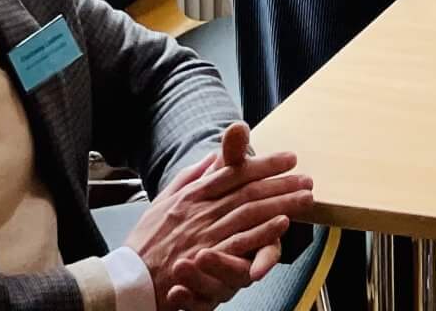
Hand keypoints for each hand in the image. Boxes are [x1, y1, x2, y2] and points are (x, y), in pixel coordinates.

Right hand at [125, 122, 311, 310]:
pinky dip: (261, 232)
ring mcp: (203, 233)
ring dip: (280, 203)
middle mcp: (199, 210)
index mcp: (192, 194)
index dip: (264, 164)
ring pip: (249, 212)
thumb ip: (191, 177)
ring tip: (305, 197)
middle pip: (247, 190)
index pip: (234, 172)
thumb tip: (213, 156)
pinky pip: (238, 242)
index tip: (289, 159)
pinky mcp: (206, 258)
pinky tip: (281, 224)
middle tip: (306, 178)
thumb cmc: (146, 242)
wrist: (129, 279)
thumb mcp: (164, 200)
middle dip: (280, 182)